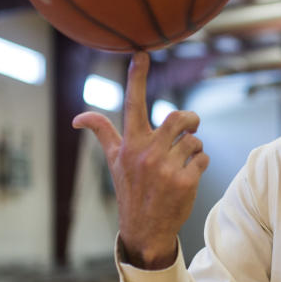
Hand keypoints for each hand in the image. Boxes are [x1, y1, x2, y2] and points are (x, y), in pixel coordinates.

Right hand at [73, 52, 208, 268]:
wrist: (145, 229)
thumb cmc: (130, 189)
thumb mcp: (114, 161)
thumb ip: (102, 134)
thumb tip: (77, 118)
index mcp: (130, 144)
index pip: (133, 103)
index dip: (137, 76)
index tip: (141, 52)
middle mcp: (146, 154)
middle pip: (177, 118)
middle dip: (190, 119)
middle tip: (191, 126)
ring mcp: (166, 168)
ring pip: (194, 140)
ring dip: (195, 147)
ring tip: (185, 160)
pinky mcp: (185, 181)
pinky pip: (203, 157)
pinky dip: (201, 163)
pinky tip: (189, 175)